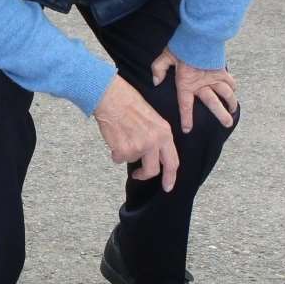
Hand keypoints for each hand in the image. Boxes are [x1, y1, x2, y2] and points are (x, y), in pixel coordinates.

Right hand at [94, 75, 178, 192]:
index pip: (172, 161)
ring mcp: (139, 147)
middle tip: (138, 175)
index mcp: (164, 133)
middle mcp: (154, 142)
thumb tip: (154, 155)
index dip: (170, 177)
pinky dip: (115, 152)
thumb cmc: (129, 103)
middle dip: (144, 175)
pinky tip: (115, 137)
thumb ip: (157, 137)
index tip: (167, 186)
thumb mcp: (153, 119)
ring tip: (122, 136)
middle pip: (153, 170)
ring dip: (126, 154)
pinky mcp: (123, 150)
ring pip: (132, 161)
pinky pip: (119, 158)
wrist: (112, 97)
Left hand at [150, 49, 237, 132]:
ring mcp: (213, 77)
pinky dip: (233, 87)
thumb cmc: (182, 45)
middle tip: (227, 124)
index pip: (186, 105)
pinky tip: (234, 92)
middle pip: (213, 103)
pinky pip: (230, 81)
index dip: (187, 118)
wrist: (200, 33)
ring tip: (234, 111)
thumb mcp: (165, 56)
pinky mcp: (221, 70)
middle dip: (220, 115)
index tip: (188, 130)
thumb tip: (155, 82)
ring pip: (226, 93)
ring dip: (231, 102)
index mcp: (186, 83)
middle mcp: (202, 83)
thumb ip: (158, 69)